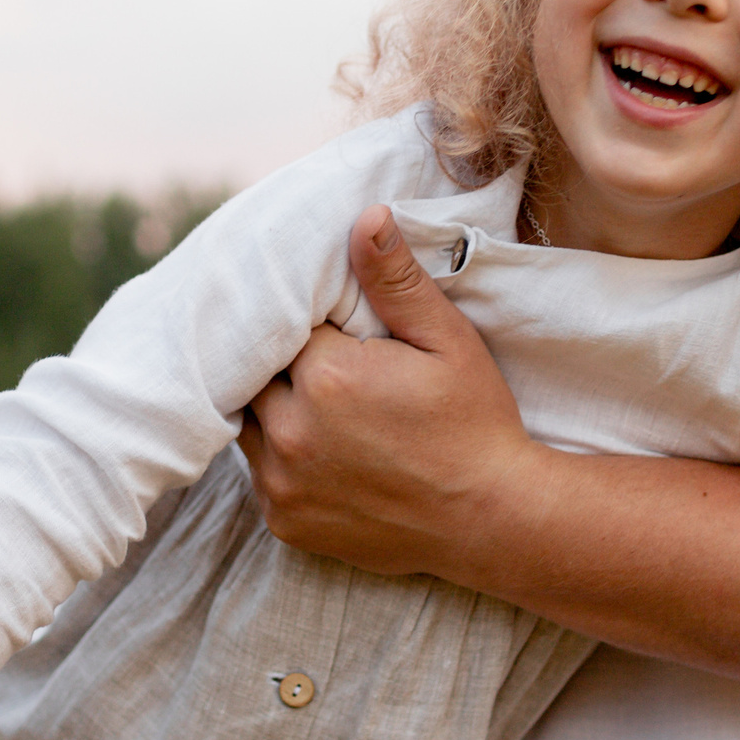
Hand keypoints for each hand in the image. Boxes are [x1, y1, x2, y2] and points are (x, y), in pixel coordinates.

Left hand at [238, 205, 547, 576]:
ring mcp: (282, 483)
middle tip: (332, 365)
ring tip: (324, 404)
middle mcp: (291, 432)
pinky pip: (259, 474)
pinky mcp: (284, 521)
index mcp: (326, 376)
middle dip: (284, 363)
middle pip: (255, 373)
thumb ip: (395, 281)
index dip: (308, 322)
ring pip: (247, 422)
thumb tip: (365, 217)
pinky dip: (282, 458)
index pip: (283, 324)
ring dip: (275, 408)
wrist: (492, 521)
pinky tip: (324, 450)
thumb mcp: (447, 341)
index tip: (338, 329)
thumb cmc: (475, 424)